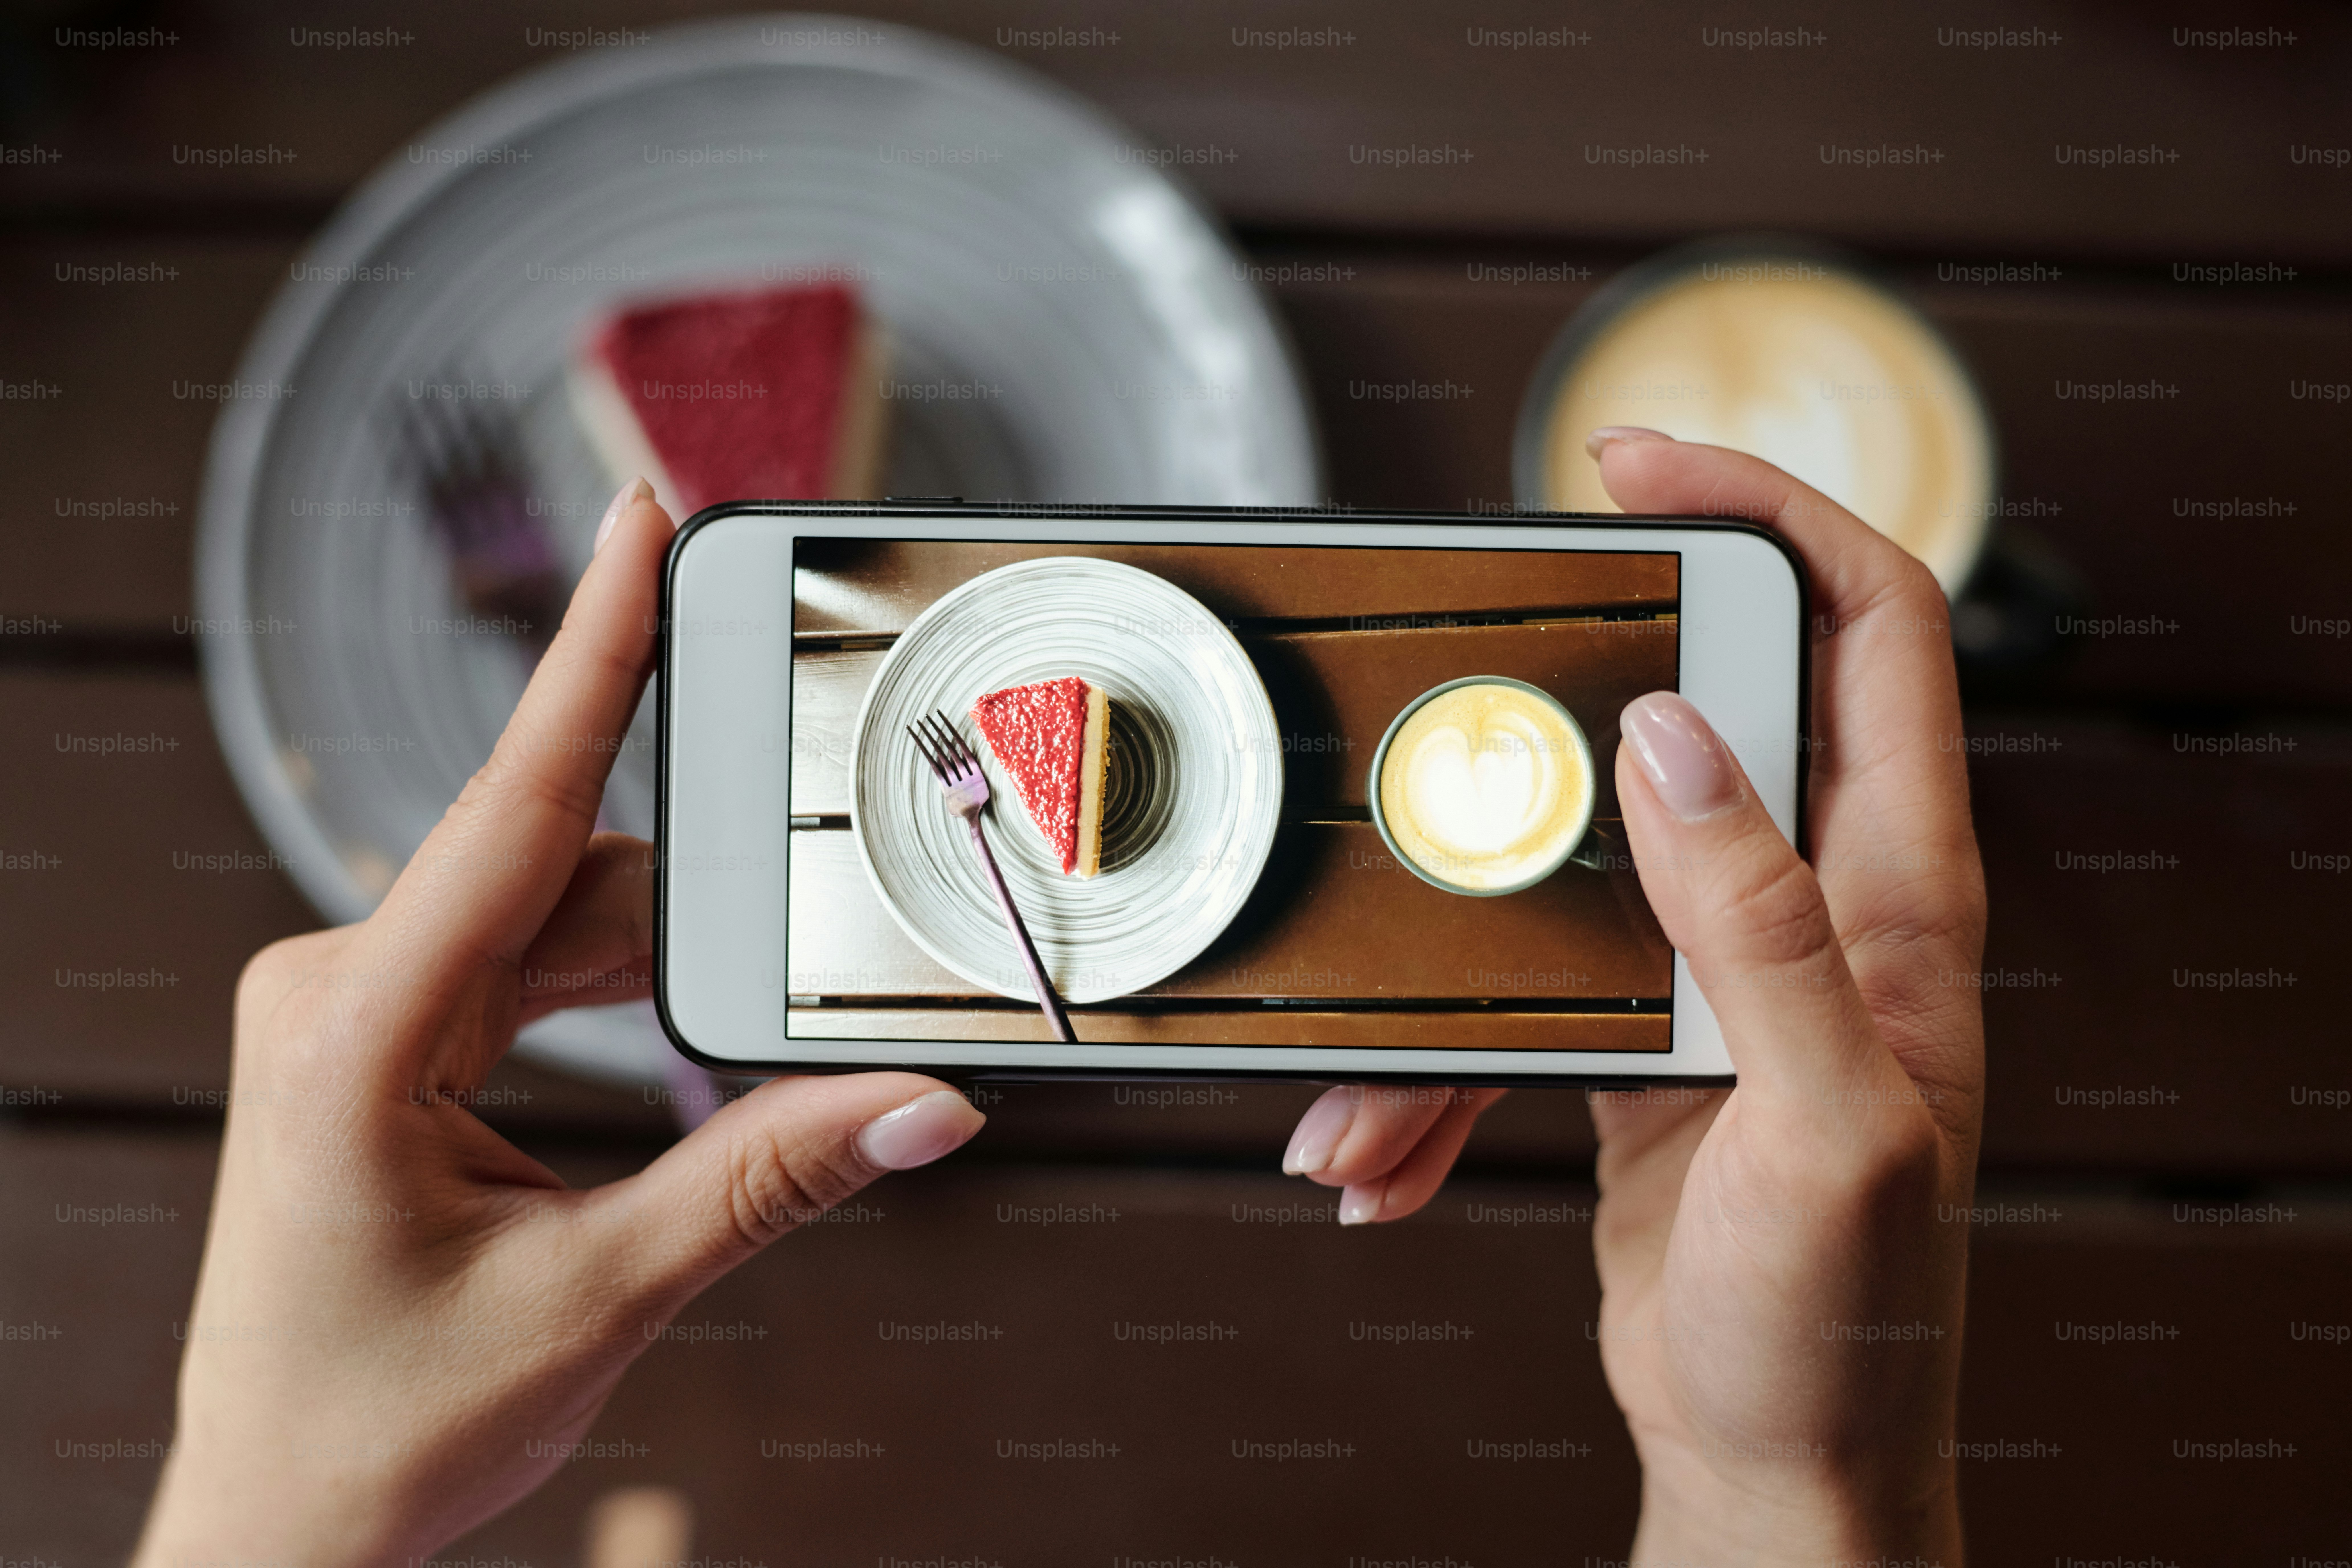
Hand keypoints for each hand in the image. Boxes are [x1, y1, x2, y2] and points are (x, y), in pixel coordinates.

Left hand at [134, 482, 987, 1567]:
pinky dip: (612, 989)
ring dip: (655, 962)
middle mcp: (342, 990)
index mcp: (357, 1027)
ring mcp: (359, 1011)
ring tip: (728, 1043)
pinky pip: (527, 967)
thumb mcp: (598, 1296)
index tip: (635, 522)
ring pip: (554, 920)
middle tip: (801, 900)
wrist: (288, 1525)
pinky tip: (670, 1039)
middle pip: (562, 871)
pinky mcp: (389, 1041)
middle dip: (692, 892)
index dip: (589, 648)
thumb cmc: (383, 1425)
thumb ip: (765, 1183)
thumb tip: (915, 1109)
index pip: (513, 800)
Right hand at [1281, 431, 1985, 1562]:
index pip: (1866, 628)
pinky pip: (1513, 996)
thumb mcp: (1824, 1127)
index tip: (1643, 464)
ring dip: (1445, 975)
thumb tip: (1680, 743)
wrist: (1781, 1454)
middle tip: (1447, 708)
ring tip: (1369, 1094)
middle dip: (1554, 713)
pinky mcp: (1636, 1036)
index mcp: (1894, 902)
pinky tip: (1385, 1149)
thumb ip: (1761, 925)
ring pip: (1567, 870)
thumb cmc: (1841, 1323)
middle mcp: (1814, 908)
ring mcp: (1717, 967)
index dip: (1771, 510)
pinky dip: (1434, 1071)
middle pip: (1693, 715)